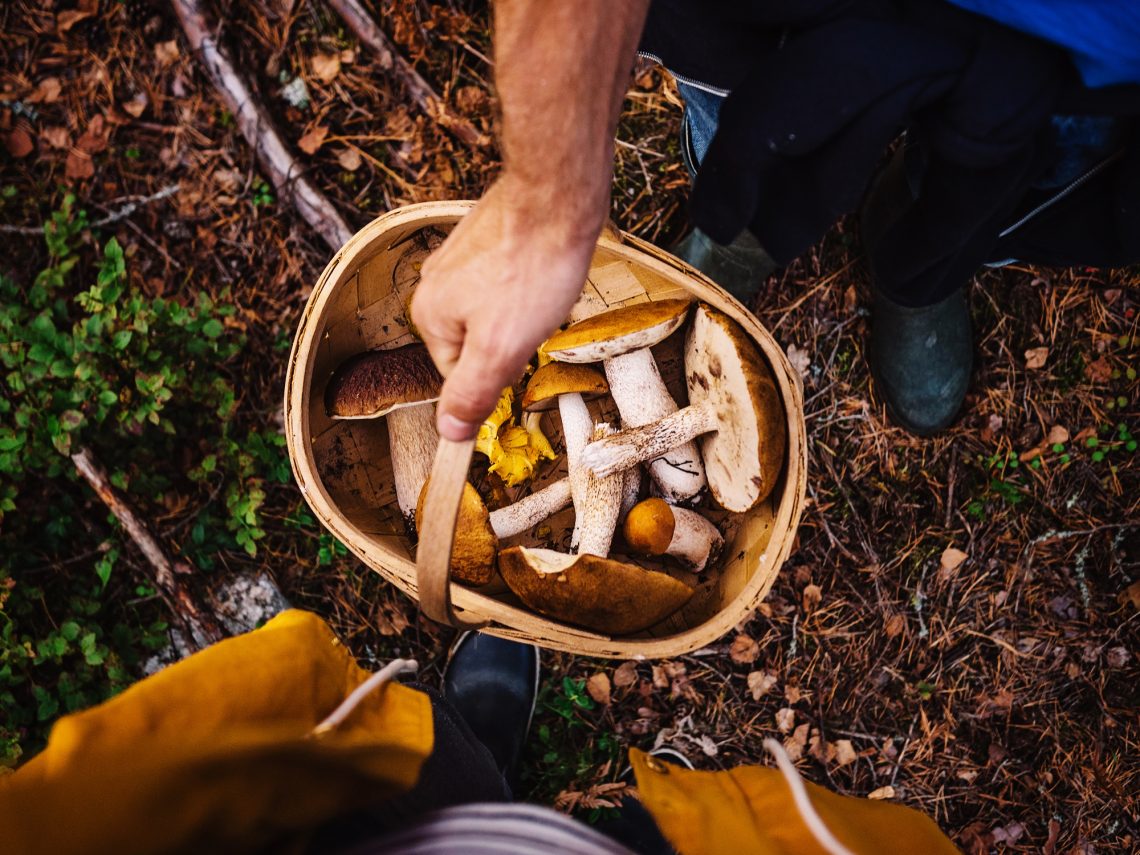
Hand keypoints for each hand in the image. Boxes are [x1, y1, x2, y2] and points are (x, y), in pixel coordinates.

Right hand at [411, 176, 599, 439]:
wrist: (557, 196)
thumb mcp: (501, 349)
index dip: (500, 370)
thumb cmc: (532, 270)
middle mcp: (435, 282)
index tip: (522, 351)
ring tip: (543, 289)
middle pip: (477, 340)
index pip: (461, 373)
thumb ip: (471, 394)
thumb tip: (448, 434)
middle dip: (511, 338)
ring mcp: (459, 254)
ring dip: (523, 309)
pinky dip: (528, 281)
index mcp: (430, 314)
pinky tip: (545, 271)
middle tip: (537, 316)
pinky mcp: (487, 236)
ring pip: (494, 308)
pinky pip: (506, 277)